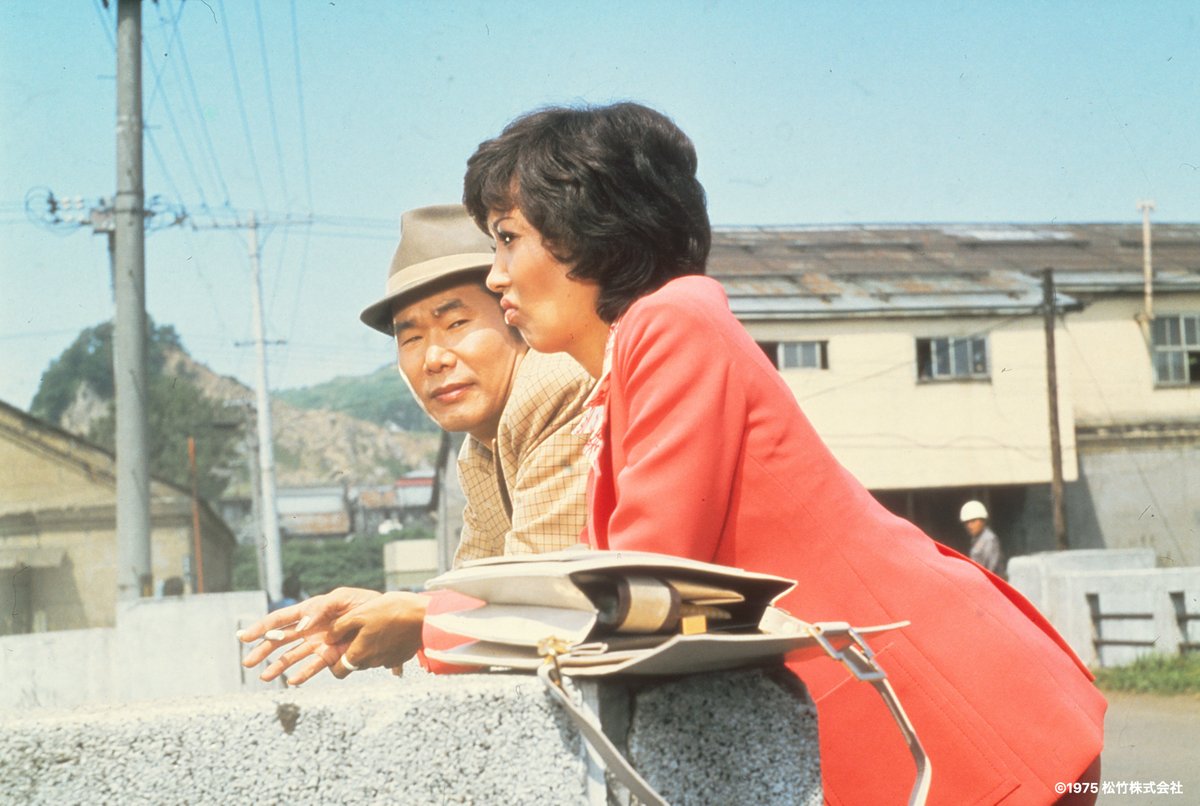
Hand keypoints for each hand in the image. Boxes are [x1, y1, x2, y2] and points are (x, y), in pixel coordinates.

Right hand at [237, 587, 381, 684]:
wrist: (386, 617)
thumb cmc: (363, 602)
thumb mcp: (342, 598)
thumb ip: (320, 610)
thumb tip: (302, 626)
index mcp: (309, 610)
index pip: (280, 619)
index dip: (261, 627)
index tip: (243, 637)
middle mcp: (310, 628)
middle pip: (281, 640)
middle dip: (263, 650)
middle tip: (248, 662)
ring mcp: (319, 643)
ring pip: (293, 655)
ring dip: (278, 666)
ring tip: (264, 677)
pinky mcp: (332, 655)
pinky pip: (314, 666)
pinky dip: (303, 674)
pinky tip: (292, 681)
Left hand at [325, 592, 430, 678]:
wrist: (424, 616)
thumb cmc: (390, 611)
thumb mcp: (359, 614)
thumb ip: (339, 628)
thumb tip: (328, 638)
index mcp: (359, 654)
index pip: (338, 671)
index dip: (333, 662)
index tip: (336, 646)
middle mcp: (372, 662)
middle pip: (354, 664)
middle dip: (352, 651)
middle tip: (357, 630)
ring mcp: (388, 661)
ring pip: (371, 658)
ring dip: (369, 647)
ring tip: (376, 626)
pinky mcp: (401, 656)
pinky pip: (386, 654)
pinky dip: (384, 646)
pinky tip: (389, 629)